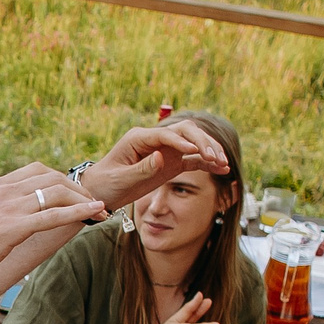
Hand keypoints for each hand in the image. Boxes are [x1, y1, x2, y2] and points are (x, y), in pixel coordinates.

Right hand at [0, 163, 108, 275]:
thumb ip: (2, 213)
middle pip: (51, 177)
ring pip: (57, 192)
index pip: (36, 170)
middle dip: (77, 188)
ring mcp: (8, 207)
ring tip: (99, 210)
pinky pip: (54, 214)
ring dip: (83, 199)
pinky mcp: (13, 227)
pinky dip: (79, 211)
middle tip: (92, 202)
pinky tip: (95, 212)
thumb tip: (22, 220)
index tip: (74, 192)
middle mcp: (2, 191)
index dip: (61, 179)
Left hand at [80, 121, 230, 210]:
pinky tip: (223, 169)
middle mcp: (155, 140)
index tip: (197, 153)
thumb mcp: (121, 179)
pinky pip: (194, 160)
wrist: (100, 191)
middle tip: (215, 157)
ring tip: (223, 163)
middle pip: (185, 132)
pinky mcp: (172, 162)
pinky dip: (208, 163)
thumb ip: (141, 168)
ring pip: (194, 143)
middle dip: (202, 142)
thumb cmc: (106, 183)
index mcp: (139, 138)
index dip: (182, 142)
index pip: (166, 134)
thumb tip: (161, 157)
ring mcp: (165, 150)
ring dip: (210, 150)